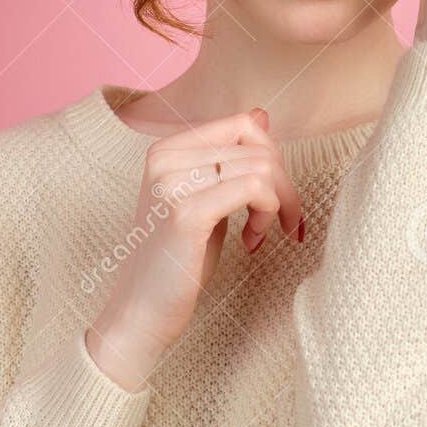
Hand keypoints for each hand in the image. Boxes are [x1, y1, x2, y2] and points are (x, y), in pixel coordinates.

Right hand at [86, 107, 303, 391]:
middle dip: (284, 186)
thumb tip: (261, 114)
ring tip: (258, 237)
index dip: (272, 158)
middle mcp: (165, 158)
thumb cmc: (177, 261)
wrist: (142, 311)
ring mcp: (173, 183)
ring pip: (263, 167)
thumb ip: (228, 159)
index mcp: (165, 148)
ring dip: (277, 205)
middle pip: (258, 147)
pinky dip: (268, 216)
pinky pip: (256, 189)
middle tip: (281, 225)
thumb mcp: (206, 199)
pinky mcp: (186, 212)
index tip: (275, 197)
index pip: (242, 124)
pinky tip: (251, 243)